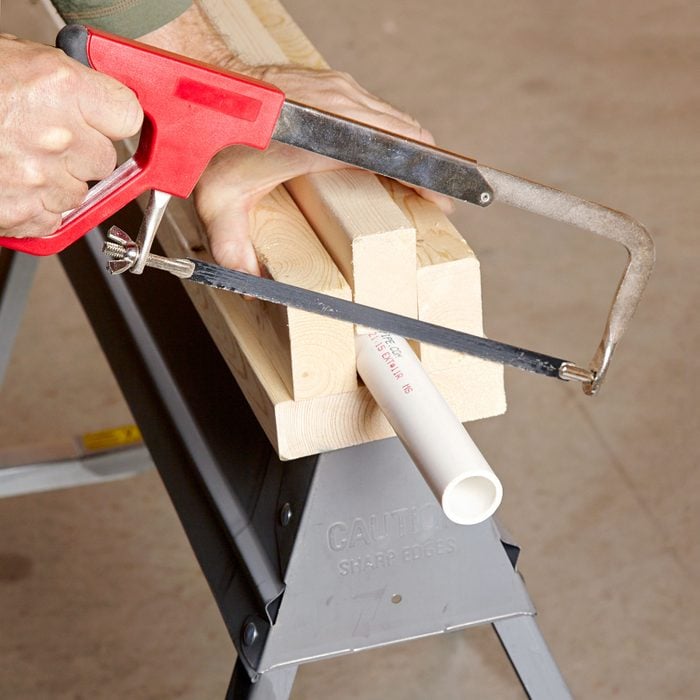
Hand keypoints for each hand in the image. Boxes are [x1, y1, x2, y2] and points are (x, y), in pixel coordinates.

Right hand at [0, 34, 142, 236]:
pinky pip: (55, 217)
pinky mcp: (23, 212)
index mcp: (59, 87)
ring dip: (58, 180)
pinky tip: (13, 182)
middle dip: (82, 151)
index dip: (113, 118)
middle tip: (45, 136)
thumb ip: (62, 78)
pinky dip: (39, 207)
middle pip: (104, 158)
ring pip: (80, 191)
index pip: (127, 115)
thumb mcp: (11, 58)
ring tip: (17, 156)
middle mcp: (58, 136)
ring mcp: (40, 179)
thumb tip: (93, 95)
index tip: (104, 119)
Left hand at [194, 66, 452, 274]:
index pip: (391, 154)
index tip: (443, 199)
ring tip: (423, 178)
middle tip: (439, 197)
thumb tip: (249, 284)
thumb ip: (233, 246)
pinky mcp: (333, 83)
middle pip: (402, 136)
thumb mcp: (219, 199)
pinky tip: (394, 150)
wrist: (205, 76)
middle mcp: (337, 106)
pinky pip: (377, 108)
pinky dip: (393, 131)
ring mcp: (338, 89)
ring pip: (393, 120)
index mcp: (321, 137)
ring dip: (411, 148)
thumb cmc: (214, 136)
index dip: (422, 177)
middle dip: (426, 168)